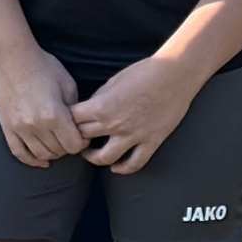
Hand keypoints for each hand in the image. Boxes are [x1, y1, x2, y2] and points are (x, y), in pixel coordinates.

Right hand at [0, 42, 85, 168]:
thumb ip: (75, 110)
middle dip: (68, 147)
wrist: (12, 58)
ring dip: (52, 153)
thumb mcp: (68, 84)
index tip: (83, 136)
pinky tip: (41, 161)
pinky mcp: (7, 127)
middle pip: (58, 151)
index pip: (73, 145)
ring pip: (41, 155)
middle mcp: (36, 126)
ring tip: (57, 143)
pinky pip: (19, 153)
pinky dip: (32, 160)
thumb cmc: (43, 67)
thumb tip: (79, 126)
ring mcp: (19, 128)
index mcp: (54, 115)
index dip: (82, 143)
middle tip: (70, 137)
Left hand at [71, 51, 199, 174]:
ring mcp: (134, 135)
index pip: (72, 120)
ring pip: (105, 158)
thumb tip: (88, 110)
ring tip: (91, 154)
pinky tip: (116, 167)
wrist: (175, 75)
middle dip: (76, 138)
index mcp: (102, 106)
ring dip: (93, 158)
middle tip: (75, 138)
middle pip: (84, 138)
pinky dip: (123, 168)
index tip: (66, 121)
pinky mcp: (151, 141)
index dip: (66, 121)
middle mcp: (115, 124)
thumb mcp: (113, 81)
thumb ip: (99, 99)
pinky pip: (134, 163)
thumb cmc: (144, 72)